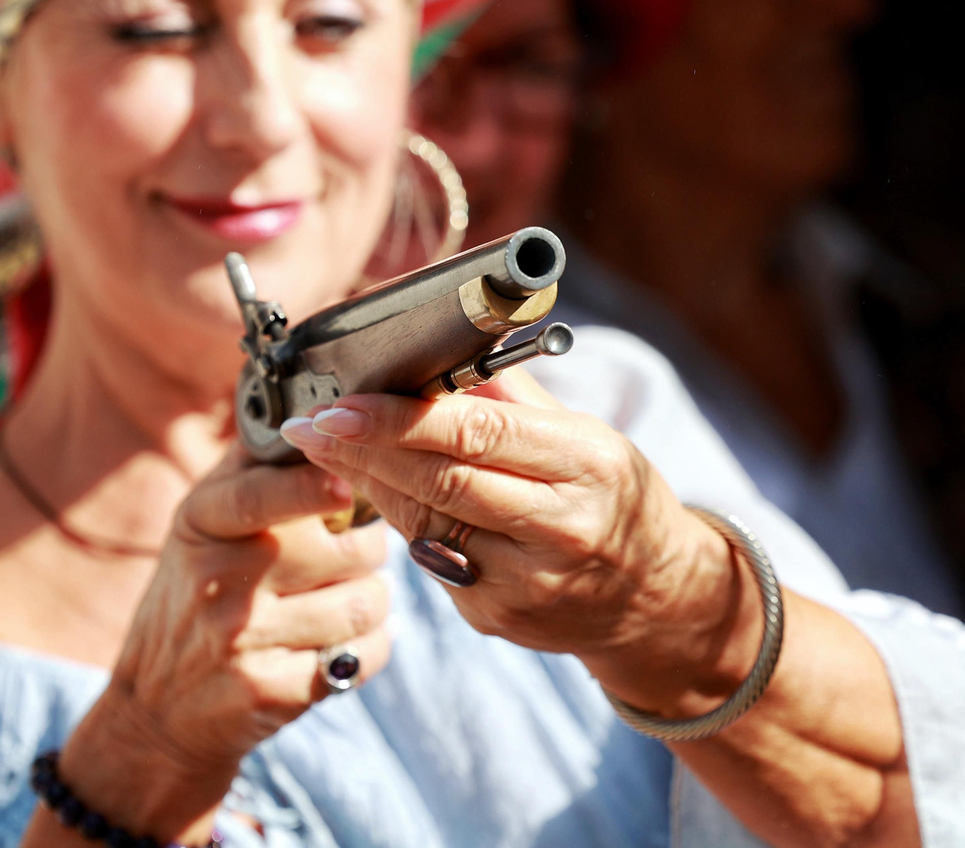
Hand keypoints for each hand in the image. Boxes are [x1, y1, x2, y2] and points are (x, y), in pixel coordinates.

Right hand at [48, 447, 389, 842]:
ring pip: (363, 603)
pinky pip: (361, 656)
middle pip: (342, 549)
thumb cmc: (195, 595)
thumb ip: (249, 467)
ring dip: (372, 599)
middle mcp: (217, 581)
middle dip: (365, 547)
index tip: (347, 482)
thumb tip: (306, 407)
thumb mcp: (200, 524)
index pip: (258, 497)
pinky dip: (368, 648)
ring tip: (347, 597)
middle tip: (351, 551)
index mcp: (201, 524)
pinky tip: (342, 643)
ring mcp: (242, 640)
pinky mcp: (270, 691)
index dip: (309, 487)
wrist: (156, 709)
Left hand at [280, 379, 762, 718]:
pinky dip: (403, 524)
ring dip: (370, 483)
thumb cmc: (607, 494)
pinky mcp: (502, 620)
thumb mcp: (580, 434)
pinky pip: (432, 563)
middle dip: (363, 449)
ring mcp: (530, 583)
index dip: (398, 419)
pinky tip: (381, 495)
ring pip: (425, 525)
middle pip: (440, 482)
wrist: (655, 597)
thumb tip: (434, 344)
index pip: (476, 433)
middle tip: (309, 424)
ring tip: (331, 448)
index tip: (340, 403)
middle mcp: (561, 526)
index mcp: (584, 463)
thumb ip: (507, 395)